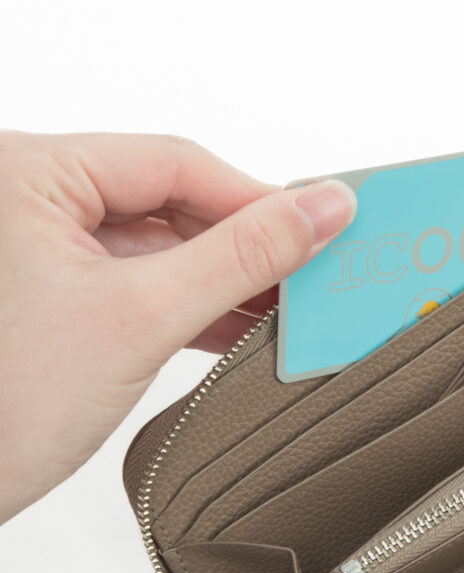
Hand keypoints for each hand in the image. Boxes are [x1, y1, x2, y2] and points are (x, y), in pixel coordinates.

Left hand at [0, 130, 356, 523]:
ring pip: (165, 247)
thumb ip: (241, 258)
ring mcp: (43, 253)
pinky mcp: (61, 301)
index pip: (175, 163)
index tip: (322, 224)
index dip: (258, 198)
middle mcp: (31, 201)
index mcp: (27, 173)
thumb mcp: (142, 318)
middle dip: (247, 246)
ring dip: (228, 280)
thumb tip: (321, 210)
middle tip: (313, 271)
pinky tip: (243, 328)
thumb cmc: (0, 408)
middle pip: (174, 203)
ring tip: (286, 306)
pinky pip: (147, 286)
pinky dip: (197, 307)